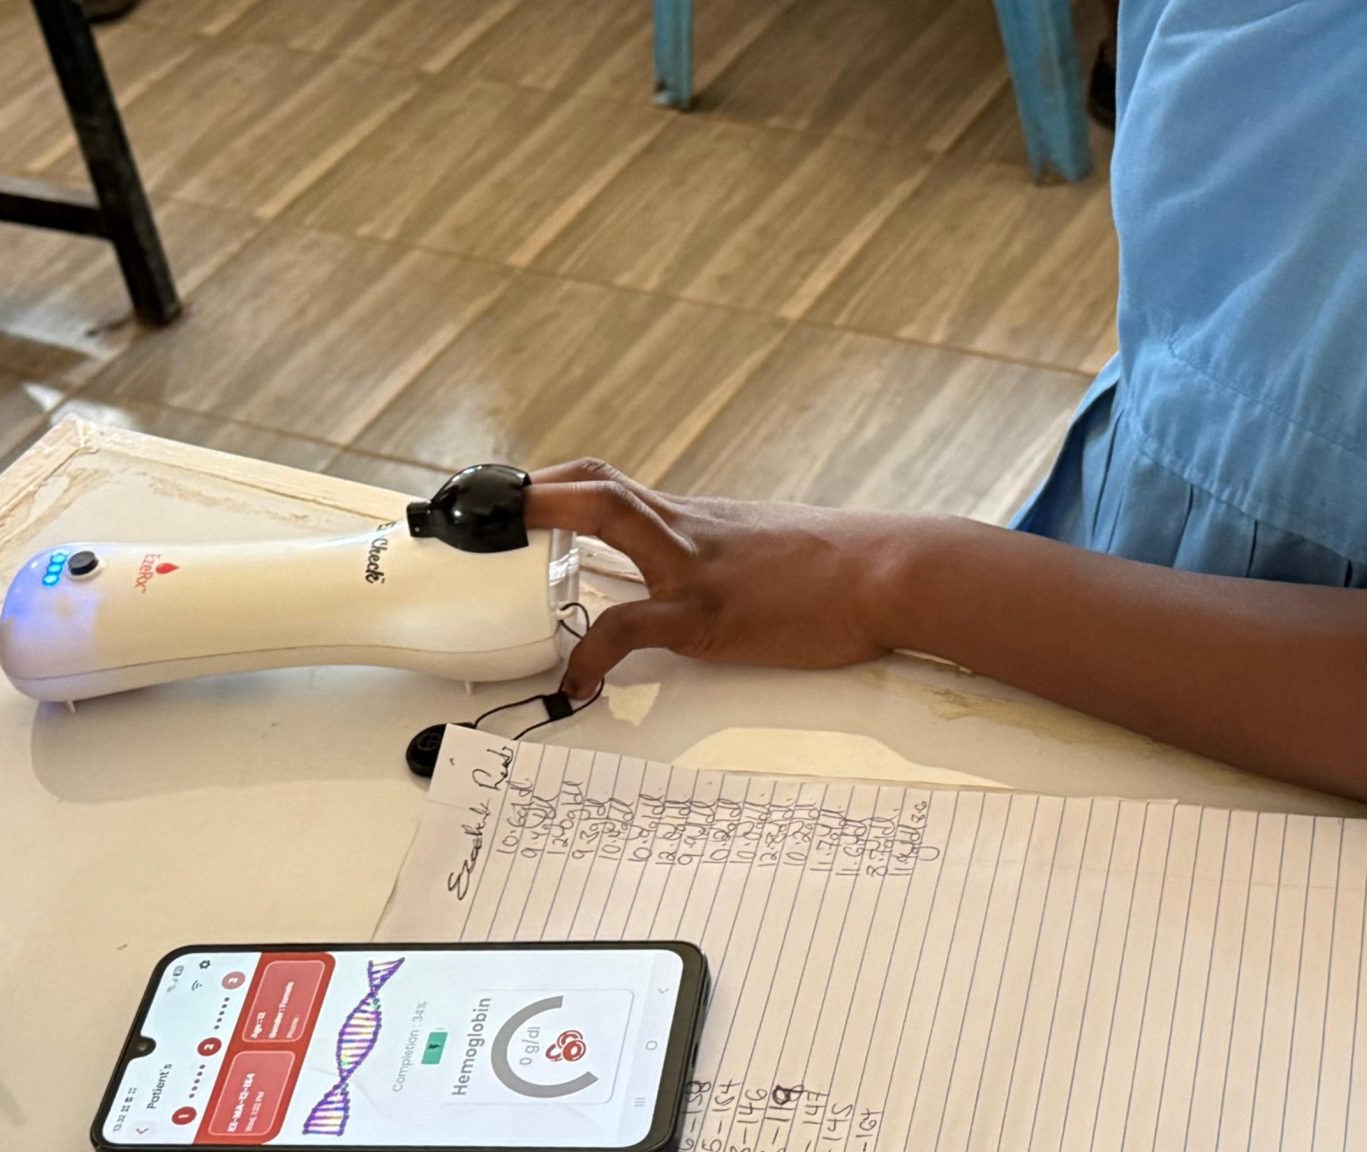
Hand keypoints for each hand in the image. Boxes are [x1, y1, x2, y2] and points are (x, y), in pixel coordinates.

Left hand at [525, 460, 923, 696]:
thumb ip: (717, 554)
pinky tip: (572, 684)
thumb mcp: (762, 547)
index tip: (506, 499)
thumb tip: (687, 574)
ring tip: (489, 555)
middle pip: (594, 483)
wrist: (893, 571)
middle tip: (472, 509)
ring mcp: (693, 566)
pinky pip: (632, 627)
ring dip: (543, 527)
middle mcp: (684, 528)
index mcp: (691, 517)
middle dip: (528, 490)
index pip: (606, 483)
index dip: (550, 486)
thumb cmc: (837, 567)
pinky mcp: (708, 614)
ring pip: (607, 519)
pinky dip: (591, 654)